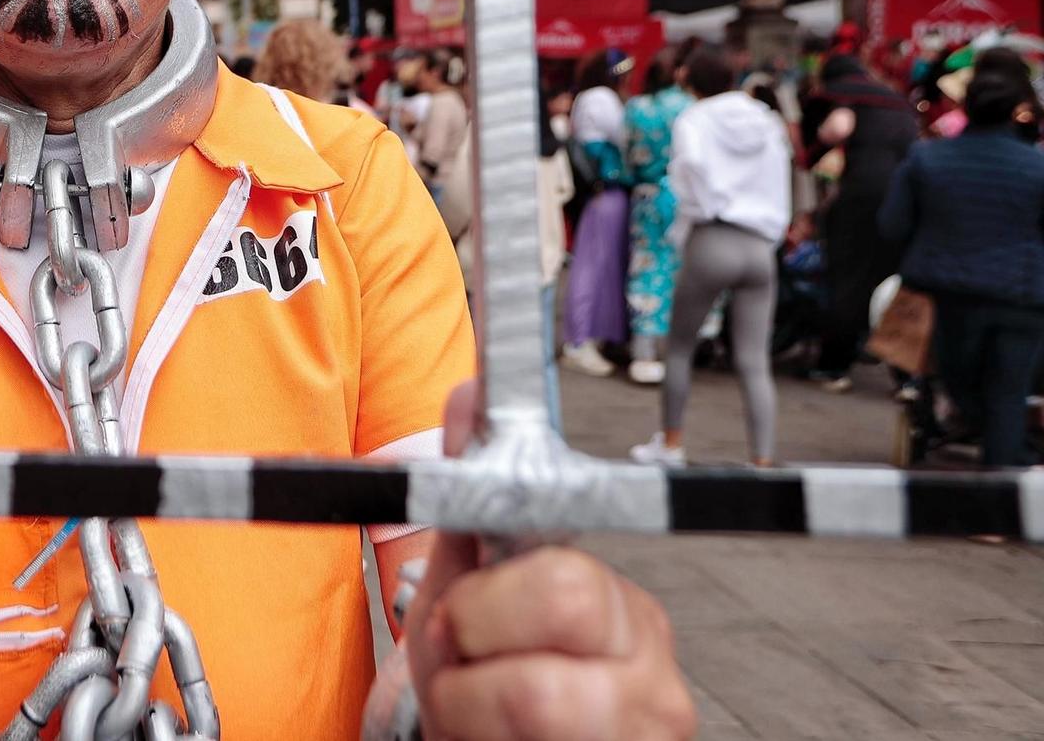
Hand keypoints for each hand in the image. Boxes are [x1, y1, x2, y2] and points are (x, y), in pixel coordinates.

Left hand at [380, 380, 695, 740]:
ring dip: (463, 705)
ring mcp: (645, 729)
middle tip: (460, 659)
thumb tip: (473, 396)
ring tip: (471, 710)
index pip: (566, 575)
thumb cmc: (482, 682)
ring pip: (530, 697)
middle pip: (558, 613)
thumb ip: (469, 503)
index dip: (489, 597)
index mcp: (617, 604)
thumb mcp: (465, 589)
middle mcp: (651, 666)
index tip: (452, 615)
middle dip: (472, 636)